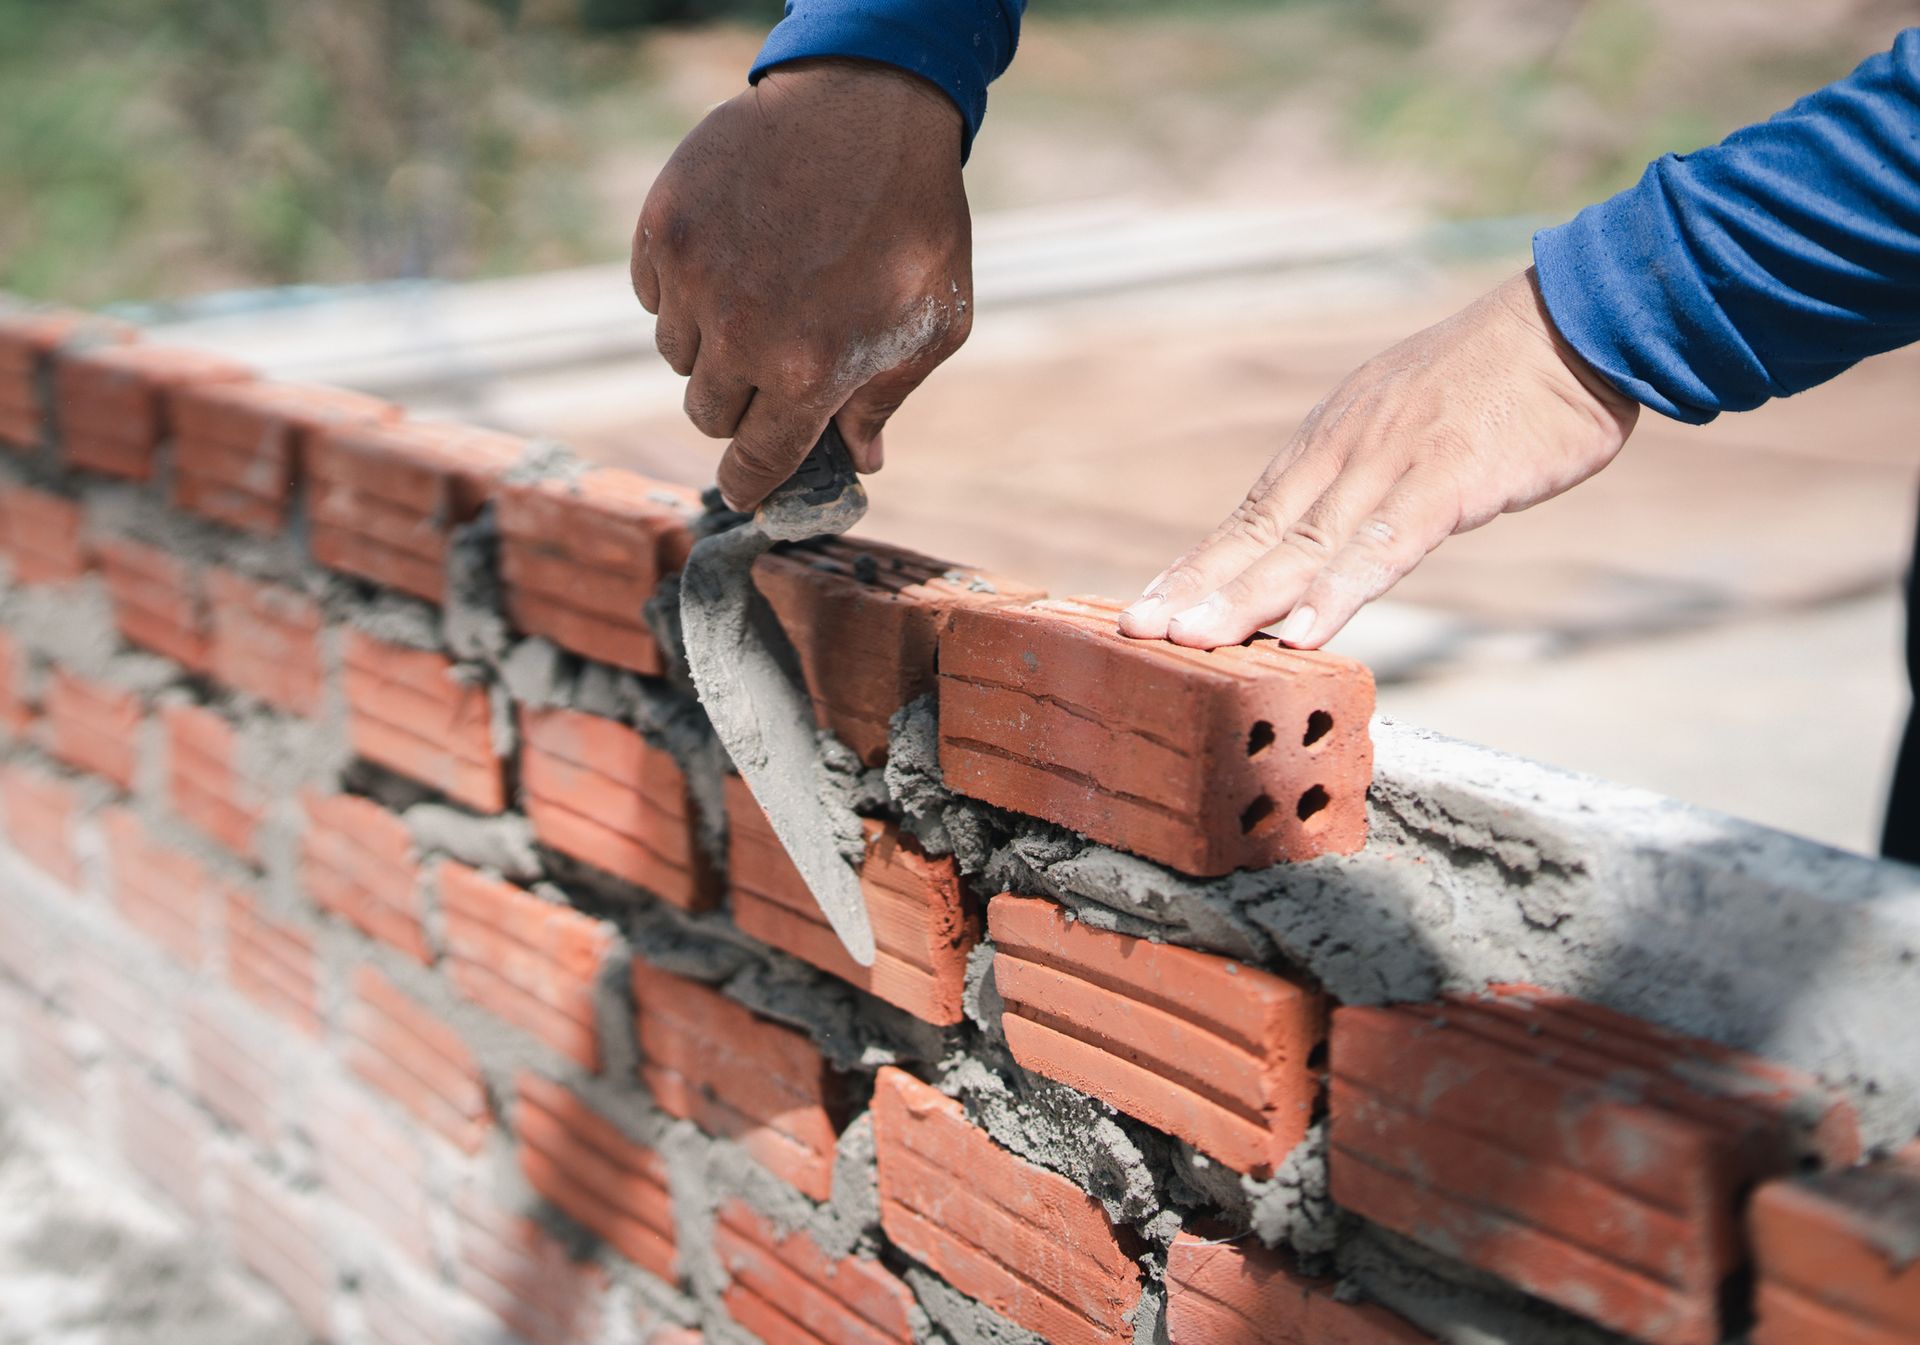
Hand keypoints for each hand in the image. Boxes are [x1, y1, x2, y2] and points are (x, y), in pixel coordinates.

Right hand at [632, 58, 972, 508]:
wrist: (871, 104)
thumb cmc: (915, 218)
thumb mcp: (933, 322)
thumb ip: (887, 399)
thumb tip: (861, 460)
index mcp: (810, 370)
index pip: (755, 461)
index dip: (749, 484)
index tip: (745, 490)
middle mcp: (741, 333)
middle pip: (708, 412)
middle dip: (741, 403)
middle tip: (773, 366)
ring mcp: (694, 277)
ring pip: (676, 354)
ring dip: (710, 344)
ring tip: (760, 295)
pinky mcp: (663, 225)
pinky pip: (650, 292)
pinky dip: (682, 288)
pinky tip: (732, 254)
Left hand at [1118, 268, 1640, 648]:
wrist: (1577, 323)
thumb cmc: (1500, 382)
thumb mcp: (1411, 422)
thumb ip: (1367, 476)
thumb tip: (1330, 529)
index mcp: (1332, 442)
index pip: (1249, 518)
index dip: (1197, 568)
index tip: (1146, 609)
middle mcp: (1344, 453)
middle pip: (1257, 534)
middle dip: (1193, 589)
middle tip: (1135, 633)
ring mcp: (1391, 465)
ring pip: (1304, 546)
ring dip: (1245, 599)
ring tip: (1191, 643)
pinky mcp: (1446, 481)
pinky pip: (1385, 546)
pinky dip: (1341, 592)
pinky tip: (1304, 633)